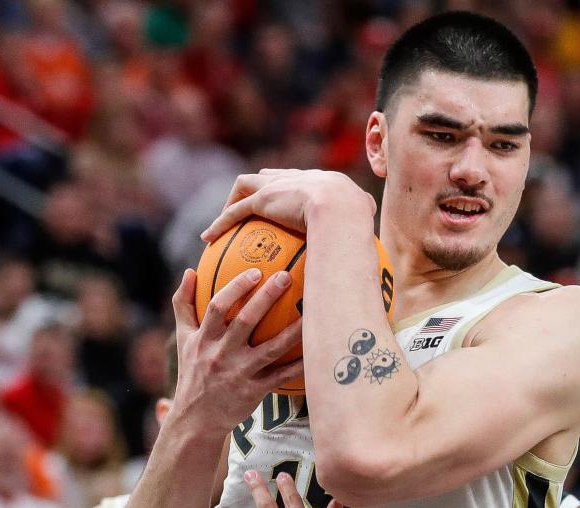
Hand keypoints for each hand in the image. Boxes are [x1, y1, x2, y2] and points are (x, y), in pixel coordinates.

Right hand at [169, 268, 303, 436]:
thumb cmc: (193, 371)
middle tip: (285, 276)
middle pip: (245, 322)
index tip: (255, 271)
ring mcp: (239, 373)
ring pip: (270, 349)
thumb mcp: (183, 339)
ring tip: (311, 310)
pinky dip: (299, 364)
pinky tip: (318, 350)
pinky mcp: (254, 391)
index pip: (217, 307)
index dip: (236, 288)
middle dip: (266, 297)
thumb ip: (184, 305)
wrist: (196, 419)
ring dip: (292, 330)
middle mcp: (221, 355)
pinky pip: (282, 376)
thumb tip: (189, 271)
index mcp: (204, 340)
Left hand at [201, 169, 375, 241]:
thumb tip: (371, 259)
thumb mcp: (365, 221)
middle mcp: (299, 177)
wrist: (343, 209)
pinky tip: (208, 238)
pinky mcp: (264, 199)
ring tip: (226, 220)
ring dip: (235, 200)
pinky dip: (220, 223)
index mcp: (325, 181)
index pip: (302, 180)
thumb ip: (364, 233)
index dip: (293, 189)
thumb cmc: (358, 221)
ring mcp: (279, 186)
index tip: (287, 202)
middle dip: (261, 186)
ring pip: (248, 184)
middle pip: (272, 176)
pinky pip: (236, 212)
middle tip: (254, 204)